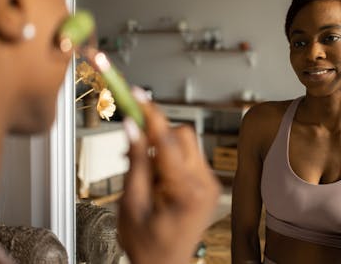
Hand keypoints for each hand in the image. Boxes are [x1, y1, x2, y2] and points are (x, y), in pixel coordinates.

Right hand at [117, 88, 219, 263]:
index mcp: (187, 191)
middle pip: (182, 135)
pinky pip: (188, 156)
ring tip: (139, 165)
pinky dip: (169, 156)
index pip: (168, 141)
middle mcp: (205, 184)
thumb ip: (135, 162)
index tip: (136, 95)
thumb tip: (131, 127)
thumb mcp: (131, 204)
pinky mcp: (207, 183)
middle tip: (131, 139)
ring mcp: (209, 183)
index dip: (150, 114)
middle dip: (156, 132)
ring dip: (161, 144)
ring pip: (186, 143)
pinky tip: (152, 171)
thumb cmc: (147, 244)